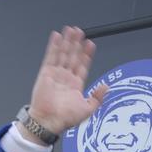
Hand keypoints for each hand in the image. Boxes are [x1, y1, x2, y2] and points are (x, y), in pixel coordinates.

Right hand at [25, 26, 108, 141]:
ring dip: (67, 41)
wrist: (49, 121)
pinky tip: (57, 36)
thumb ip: (97, 97)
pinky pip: (50, 56)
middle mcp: (66, 78)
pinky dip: (53, 45)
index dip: (87, 54)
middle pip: (73, 56)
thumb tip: (106, 86)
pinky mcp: (46, 72)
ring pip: (63, 53)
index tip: (90, 44)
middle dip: (77, 44)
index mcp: (76, 85)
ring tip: (71, 30)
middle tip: (80, 32)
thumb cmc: (65, 118)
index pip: (83, 65)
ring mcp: (56, 74)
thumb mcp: (88, 109)